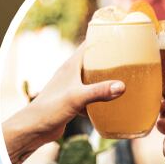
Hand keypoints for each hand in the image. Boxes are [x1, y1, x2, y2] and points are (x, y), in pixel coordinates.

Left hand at [2, 42, 124, 163]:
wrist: (31, 130)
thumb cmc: (49, 109)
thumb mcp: (77, 98)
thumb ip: (99, 91)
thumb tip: (122, 86)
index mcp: (72, 65)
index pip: (89, 43)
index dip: (104, 36)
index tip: (122, 33)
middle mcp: (72, 73)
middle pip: (95, 60)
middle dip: (111, 58)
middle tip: (132, 57)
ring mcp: (72, 87)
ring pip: (94, 77)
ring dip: (108, 77)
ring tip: (127, 77)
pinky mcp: (74, 101)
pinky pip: (92, 94)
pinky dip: (103, 95)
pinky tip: (114, 101)